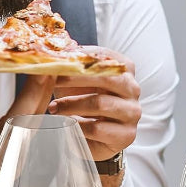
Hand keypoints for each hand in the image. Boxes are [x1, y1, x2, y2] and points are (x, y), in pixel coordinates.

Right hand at [0, 59, 54, 186]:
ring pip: (31, 125)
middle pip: (14, 117)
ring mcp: (4, 159)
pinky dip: (40, 113)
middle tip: (43, 63)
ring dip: (43, 97)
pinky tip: (48, 93)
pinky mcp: (16, 165)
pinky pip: (33, 135)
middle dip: (32, 89)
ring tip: (53, 70)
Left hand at [47, 48, 140, 185]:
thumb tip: (54, 50)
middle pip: (106, 77)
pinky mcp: (127, 134)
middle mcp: (133, 88)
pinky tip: (65, 125)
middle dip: (75, 78)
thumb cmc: (82, 101)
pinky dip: (77, 126)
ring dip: (71, 105)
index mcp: (124, 68)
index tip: (58, 60)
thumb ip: (70, 64)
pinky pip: (97, 128)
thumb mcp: (75, 80)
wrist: (91, 137)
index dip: (80, 57)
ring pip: (100, 103)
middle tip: (52, 81)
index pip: (104, 56)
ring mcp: (133, 112)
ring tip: (53, 108)